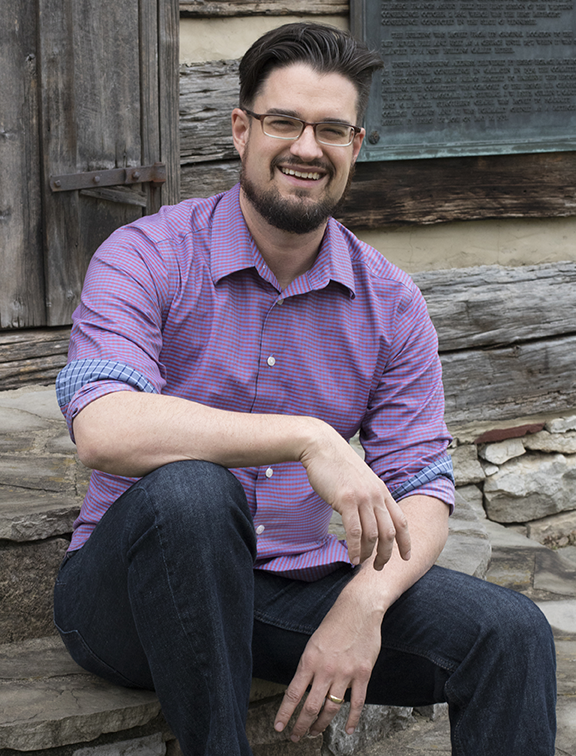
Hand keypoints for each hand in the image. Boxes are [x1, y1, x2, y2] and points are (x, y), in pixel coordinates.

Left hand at [273, 593, 381, 739]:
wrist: (358, 609)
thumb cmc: (335, 623)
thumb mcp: (314, 642)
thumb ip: (309, 666)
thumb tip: (302, 687)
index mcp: (309, 660)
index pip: (293, 693)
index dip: (285, 713)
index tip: (279, 727)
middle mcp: (325, 669)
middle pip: (311, 707)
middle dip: (301, 726)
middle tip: (296, 736)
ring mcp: (345, 673)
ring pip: (331, 709)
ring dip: (321, 725)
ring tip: (315, 733)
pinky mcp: (363, 674)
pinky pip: (357, 703)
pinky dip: (352, 720)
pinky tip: (348, 730)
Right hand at [300, 424, 410, 568]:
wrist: (321, 447)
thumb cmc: (337, 465)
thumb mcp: (360, 480)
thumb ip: (368, 496)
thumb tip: (368, 515)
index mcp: (382, 491)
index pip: (401, 521)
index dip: (406, 541)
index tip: (406, 557)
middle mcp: (376, 495)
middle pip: (389, 533)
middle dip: (386, 554)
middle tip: (379, 567)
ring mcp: (362, 498)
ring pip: (373, 535)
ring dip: (368, 554)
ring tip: (361, 564)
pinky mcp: (346, 500)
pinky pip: (355, 532)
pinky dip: (355, 548)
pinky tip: (352, 558)